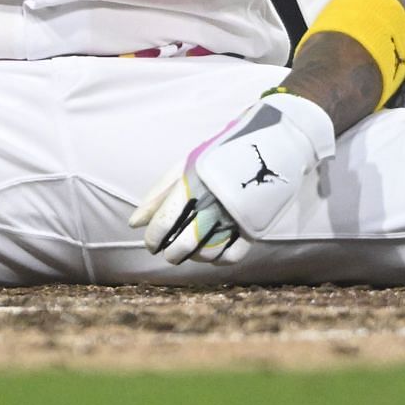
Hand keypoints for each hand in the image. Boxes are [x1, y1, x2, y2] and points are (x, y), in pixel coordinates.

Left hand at [130, 92, 333, 265]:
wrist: (270, 143)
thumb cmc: (221, 153)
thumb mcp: (187, 164)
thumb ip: (158, 194)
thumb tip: (134, 224)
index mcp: (192, 184)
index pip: (164, 223)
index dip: (154, 238)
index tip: (152, 244)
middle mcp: (212, 203)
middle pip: (184, 243)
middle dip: (171, 253)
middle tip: (168, 253)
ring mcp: (235, 216)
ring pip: (207, 253)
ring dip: (194, 257)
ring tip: (189, 252)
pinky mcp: (254, 226)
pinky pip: (232, 256)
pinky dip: (218, 260)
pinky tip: (212, 252)